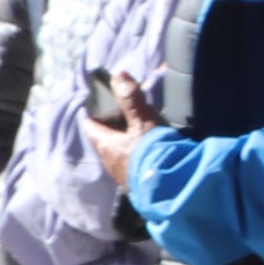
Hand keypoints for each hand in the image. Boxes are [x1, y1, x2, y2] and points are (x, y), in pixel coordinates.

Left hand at [78, 74, 162, 189]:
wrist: (172, 190)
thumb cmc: (153, 153)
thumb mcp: (144, 121)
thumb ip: (132, 98)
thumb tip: (118, 73)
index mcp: (107, 145)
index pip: (91, 126)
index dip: (96, 115)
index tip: (106, 105)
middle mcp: (110, 163)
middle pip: (105, 141)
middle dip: (114, 129)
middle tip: (129, 117)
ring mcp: (124, 177)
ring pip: (120, 155)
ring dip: (128, 144)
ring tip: (143, 135)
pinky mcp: (138, 186)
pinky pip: (133, 167)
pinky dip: (139, 157)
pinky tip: (153, 155)